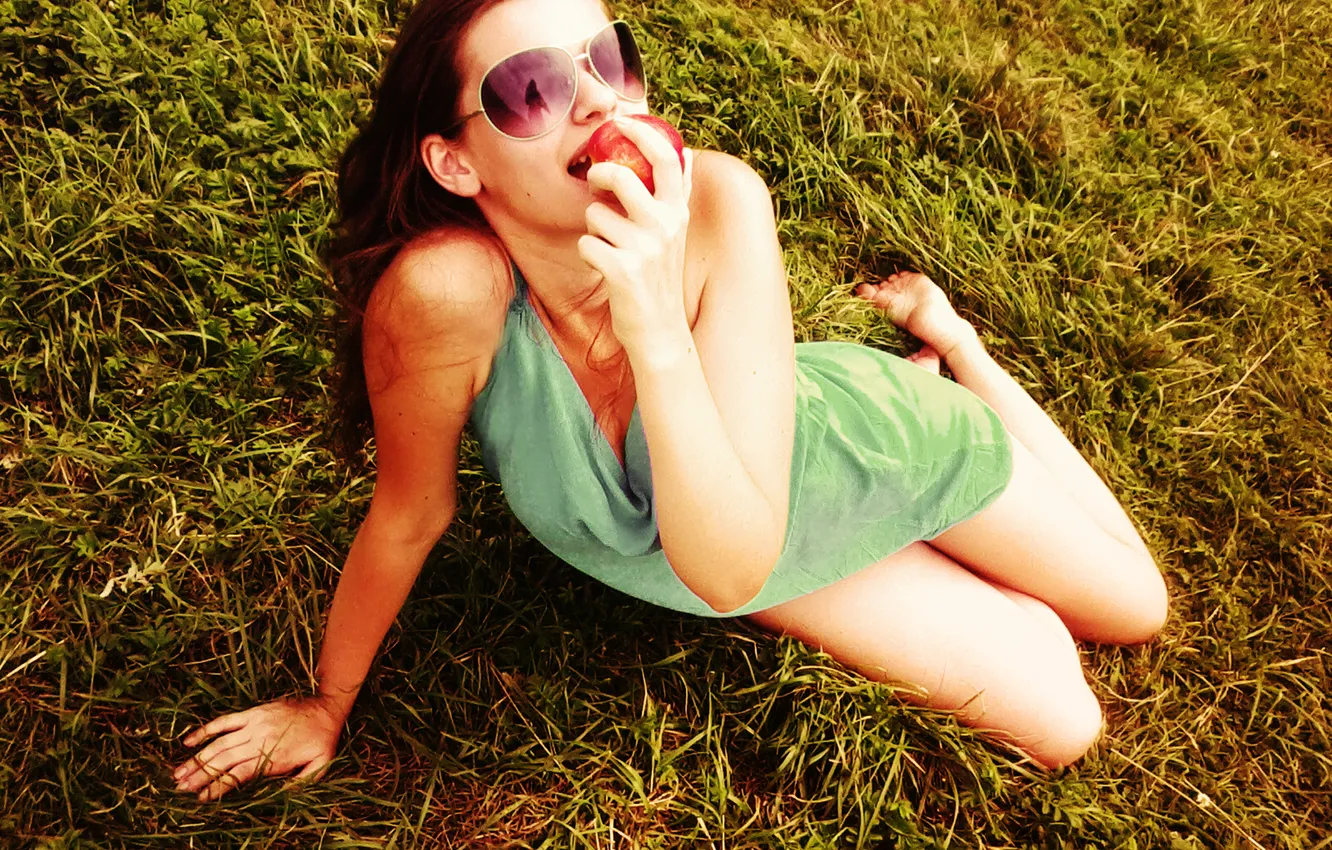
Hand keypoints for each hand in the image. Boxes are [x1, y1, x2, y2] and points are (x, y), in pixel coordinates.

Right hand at [172, 696, 342, 800]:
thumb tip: (280, 798)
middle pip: (224, 760)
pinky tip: (188, 741)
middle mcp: (259, 740)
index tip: (199, 799)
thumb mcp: (319, 766)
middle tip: (179, 788)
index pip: (238, 775)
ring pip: (219, 743)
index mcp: (273, 757)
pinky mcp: (253, 712)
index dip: (217, 787)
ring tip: (178, 773)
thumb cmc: (322, 741)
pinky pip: (225, 720)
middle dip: (200, 775)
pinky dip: (206, 730)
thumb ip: (300, 783)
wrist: (327, 708)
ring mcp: (254, 724)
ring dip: (197, 758)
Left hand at [577, 117, 695, 364]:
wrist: (660, 331)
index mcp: (677, 212)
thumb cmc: (660, 278)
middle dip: (599, 175)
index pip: (666, 157)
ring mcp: (644, 249)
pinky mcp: (621, 271)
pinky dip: (589, 254)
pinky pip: (585, 244)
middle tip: (595, 182)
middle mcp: (665, 226)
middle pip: (620, 175)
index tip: (621, 121)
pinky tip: (605, 269)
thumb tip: (688, 153)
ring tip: (611, 248)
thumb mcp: (677, 233)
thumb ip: (678, 194)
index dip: (642, 132)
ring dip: (594, 229)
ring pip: (594, 214)